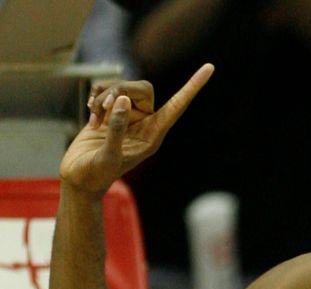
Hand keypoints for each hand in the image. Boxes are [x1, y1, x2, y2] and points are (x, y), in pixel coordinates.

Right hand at [59, 64, 213, 195]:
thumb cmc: (95, 175)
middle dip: (119, 90)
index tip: (210, 67)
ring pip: (121, 87)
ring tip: (93, 118)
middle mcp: (144, 124)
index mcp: (152, 136)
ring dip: (103, 96)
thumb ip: (117, 129)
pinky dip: (96, 96)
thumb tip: (123, 100)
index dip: (192, 87)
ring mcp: (127, 117)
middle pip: (142, 88)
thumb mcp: (107, 156)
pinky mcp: (111, 112)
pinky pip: (107, 89)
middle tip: (103, 107)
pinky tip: (90, 112)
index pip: (177, 107)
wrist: (80, 178)